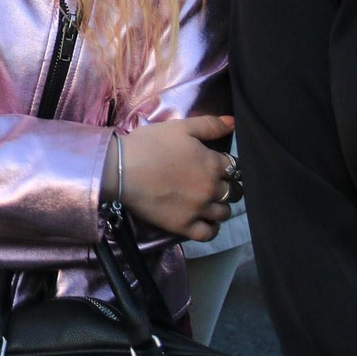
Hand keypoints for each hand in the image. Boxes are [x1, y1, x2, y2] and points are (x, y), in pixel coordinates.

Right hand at [108, 116, 236, 242]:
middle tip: (214, 182)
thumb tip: (233, 122)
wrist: (121, 169)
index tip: (217, 164)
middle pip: (233, 191)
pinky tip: (207, 221)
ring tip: (209, 201)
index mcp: (213, 164)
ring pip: (224, 213)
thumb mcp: (181, 127)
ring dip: (221, 206)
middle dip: (227, 185)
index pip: (234, 167)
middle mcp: (211, 189)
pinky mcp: (184, 226)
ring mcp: (199, 210)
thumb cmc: (150, 144)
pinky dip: (212, 228)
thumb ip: (209, 124)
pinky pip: (209, 233)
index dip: (227, 165)